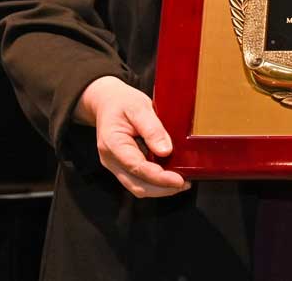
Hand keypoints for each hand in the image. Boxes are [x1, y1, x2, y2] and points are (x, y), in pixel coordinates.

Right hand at [76, 76, 190, 198]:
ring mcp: (115, 165)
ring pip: (137, 186)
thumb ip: (152, 128)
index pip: (136, 167)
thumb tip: (166, 151)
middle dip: (162, 189)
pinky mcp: (122, 166)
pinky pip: (138, 180)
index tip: (179, 180)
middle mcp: (111, 160)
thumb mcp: (138, 106)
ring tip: (181, 183)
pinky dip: (155, 182)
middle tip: (185, 184)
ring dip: (160, 189)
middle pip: (137, 184)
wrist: (106, 102)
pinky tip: (169, 176)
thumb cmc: (122, 102)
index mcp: (113, 143)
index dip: (159, 177)